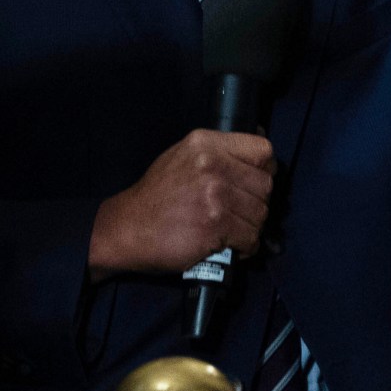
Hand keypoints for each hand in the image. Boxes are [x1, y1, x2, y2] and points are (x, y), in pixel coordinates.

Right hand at [88, 130, 275, 276]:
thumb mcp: (183, 158)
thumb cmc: (157, 196)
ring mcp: (214, 196)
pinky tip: (228, 245)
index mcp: (206, 144)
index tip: (255, 182)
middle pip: (265, 185)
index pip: (262, 151)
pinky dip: (245, 246)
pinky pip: (250, 237)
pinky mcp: (214, 225)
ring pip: (261, 213)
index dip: (265, 170)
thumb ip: (220, 153)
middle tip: (238, 213)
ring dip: (250, 226)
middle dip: (256, 203)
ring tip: (230, 230)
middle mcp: (212, 165)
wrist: (125, 229)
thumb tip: (262, 156)